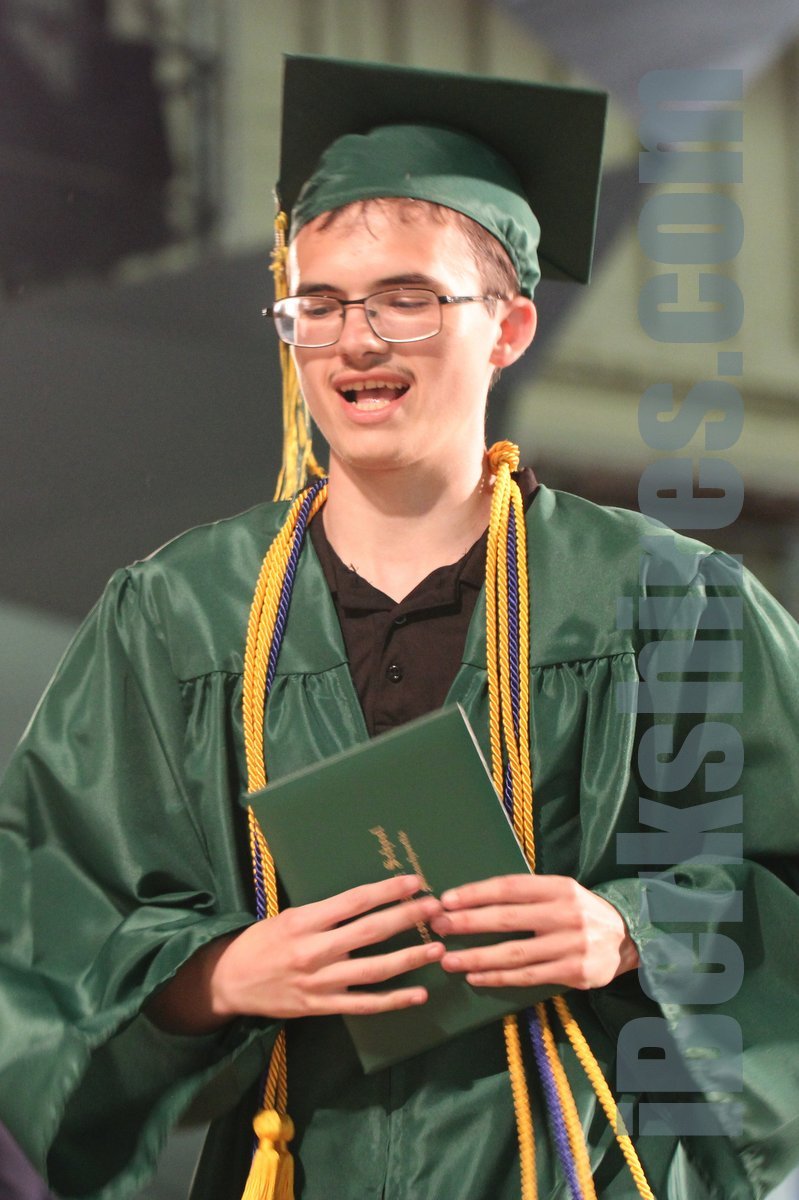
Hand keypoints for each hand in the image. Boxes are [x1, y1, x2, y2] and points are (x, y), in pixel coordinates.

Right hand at [149, 874, 444, 1032]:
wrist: (228, 982)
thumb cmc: (261, 942)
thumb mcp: (288, 917)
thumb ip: (324, 912)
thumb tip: (367, 900)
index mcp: (304, 921)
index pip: (354, 901)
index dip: (386, 890)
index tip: (413, 881)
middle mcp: (314, 951)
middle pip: (369, 932)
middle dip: (406, 917)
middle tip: (435, 907)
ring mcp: (320, 982)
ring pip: (374, 970)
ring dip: (409, 958)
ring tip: (438, 948)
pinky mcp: (321, 1007)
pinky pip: (364, 1004)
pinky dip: (394, 1000)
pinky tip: (418, 993)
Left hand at [429, 874, 637, 989]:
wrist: (626, 938)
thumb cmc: (579, 912)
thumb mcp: (559, 892)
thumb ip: (525, 896)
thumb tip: (471, 900)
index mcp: (558, 888)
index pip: (509, 887)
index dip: (476, 893)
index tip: (446, 899)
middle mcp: (565, 913)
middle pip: (508, 919)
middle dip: (468, 923)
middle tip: (438, 926)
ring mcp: (571, 945)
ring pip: (515, 953)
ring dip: (477, 957)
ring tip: (449, 959)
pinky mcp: (575, 972)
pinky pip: (528, 976)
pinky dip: (499, 977)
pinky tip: (476, 977)